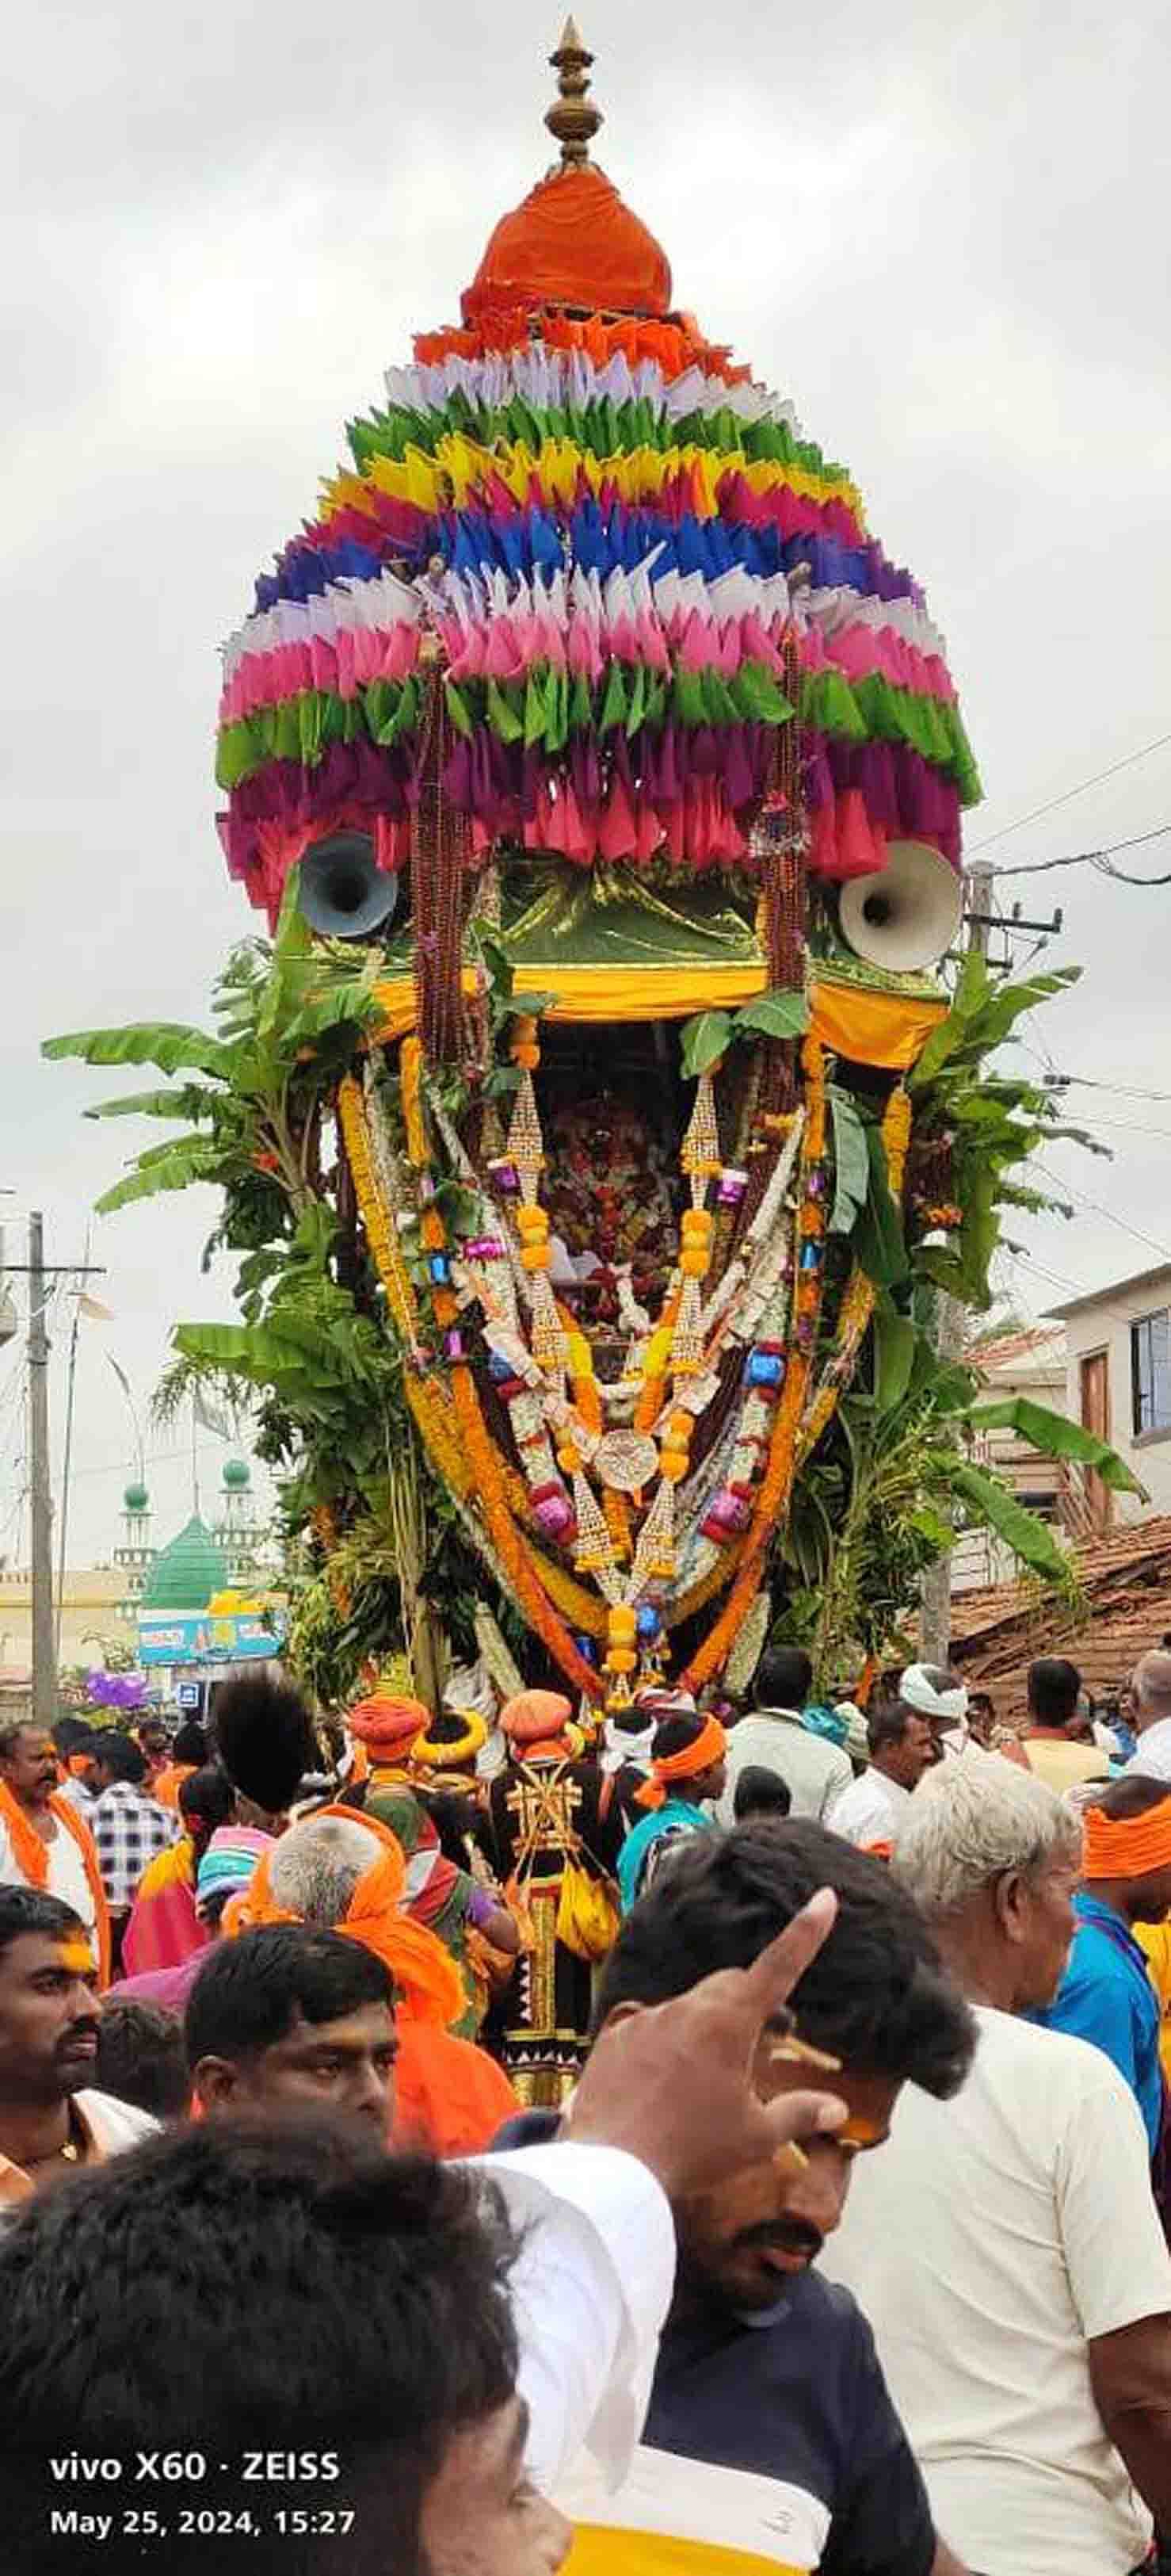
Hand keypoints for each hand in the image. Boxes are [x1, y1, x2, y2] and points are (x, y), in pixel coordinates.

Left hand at [564, 1888, 846, 2198]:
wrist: (611, 2168)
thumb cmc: (692, 2149)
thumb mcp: (755, 2138)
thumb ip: (798, 2115)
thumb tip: (837, 2108)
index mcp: (728, 2022)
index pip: (778, 1967)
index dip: (806, 1933)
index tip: (824, 1898)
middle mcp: (686, 2008)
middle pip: (730, 1986)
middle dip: (752, 2002)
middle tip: (767, 2039)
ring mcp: (645, 2020)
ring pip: (688, 2010)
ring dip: (707, 2029)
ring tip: (708, 2080)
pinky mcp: (614, 2037)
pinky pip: (650, 2030)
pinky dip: (667, 2046)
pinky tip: (664, 2087)